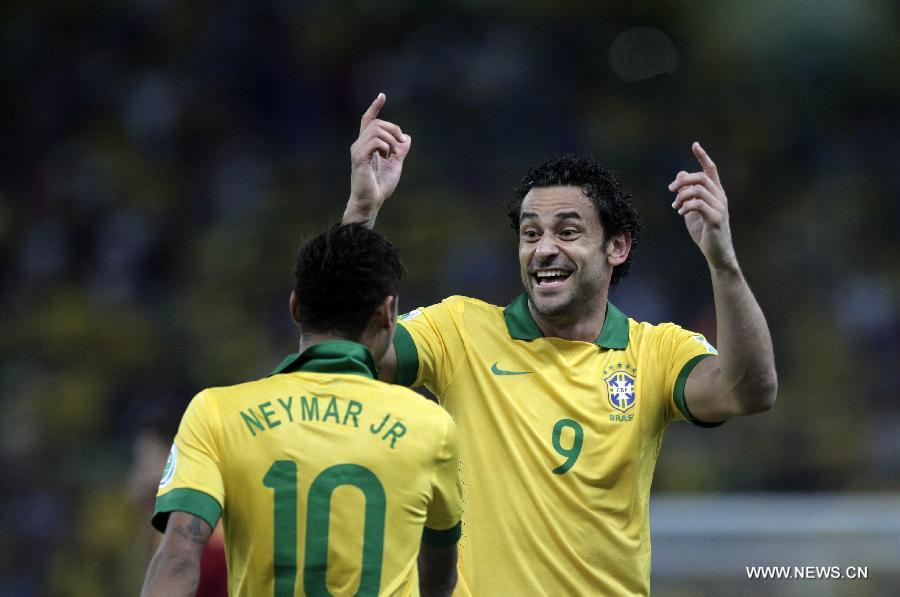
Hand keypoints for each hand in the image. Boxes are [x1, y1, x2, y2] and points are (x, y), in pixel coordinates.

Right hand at [345, 93, 411, 224]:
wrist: (371, 201)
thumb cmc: (380, 186)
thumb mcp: (395, 164)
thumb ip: (400, 150)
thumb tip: (406, 137)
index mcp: (367, 145)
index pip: (368, 120)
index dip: (375, 107)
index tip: (382, 95)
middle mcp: (359, 144)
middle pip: (376, 123)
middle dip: (393, 129)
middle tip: (401, 144)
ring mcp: (358, 150)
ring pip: (376, 130)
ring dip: (391, 139)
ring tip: (393, 153)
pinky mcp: (359, 158)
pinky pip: (375, 141)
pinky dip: (386, 146)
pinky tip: (387, 156)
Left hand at [668, 142, 737, 270]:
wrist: (716, 253)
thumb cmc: (705, 232)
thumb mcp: (692, 210)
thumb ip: (687, 193)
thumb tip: (680, 174)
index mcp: (716, 193)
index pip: (711, 170)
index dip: (703, 157)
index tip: (695, 144)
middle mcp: (720, 197)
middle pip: (701, 177)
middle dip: (683, 181)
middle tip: (671, 190)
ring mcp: (720, 208)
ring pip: (698, 190)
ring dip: (682, 196)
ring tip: (676, 207)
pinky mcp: (715, 219)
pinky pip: (699, 204)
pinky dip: (686, 206)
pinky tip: (681, 212)